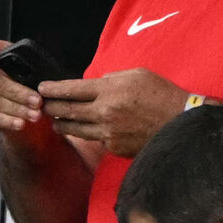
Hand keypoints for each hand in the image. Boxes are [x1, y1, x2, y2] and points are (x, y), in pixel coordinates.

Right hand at [0, 40, 43, 131]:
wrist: (13, 97)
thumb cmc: (20, 78)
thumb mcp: (27, 68)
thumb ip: (31, 69)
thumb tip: (46, 82)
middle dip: (19, 94)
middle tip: (37, 102)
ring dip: (17, 110)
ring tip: (34, 115)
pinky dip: (5, 121)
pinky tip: (18, 123)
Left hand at [38, 68, 186, 156]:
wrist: (181, 122)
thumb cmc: (162, 94)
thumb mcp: (138, 74)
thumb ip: (112, 77)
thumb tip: (97, 83)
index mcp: (109, 91)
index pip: (71, 89)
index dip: (53, 89)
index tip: (42, 88)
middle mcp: (104, 112)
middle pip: (66, 111)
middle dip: (50, 107)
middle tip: (42, 105)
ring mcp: (108, 133)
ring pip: (75, 129)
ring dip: (63, 124)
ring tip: (57, 121)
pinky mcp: (114, 147)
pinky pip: (96, 140)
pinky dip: (91, 134)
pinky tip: (91, 130)